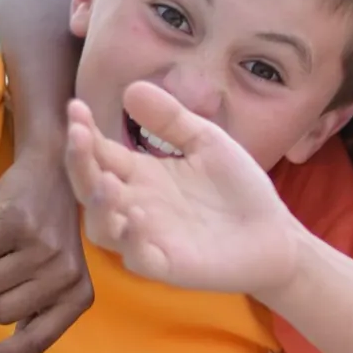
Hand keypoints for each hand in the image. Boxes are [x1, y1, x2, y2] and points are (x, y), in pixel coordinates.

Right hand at [0, 150, 94, 352]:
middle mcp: (68, 276)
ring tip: (10, 246)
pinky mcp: (22, 225)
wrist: (55, 174)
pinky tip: (3, 227)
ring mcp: (46, 250)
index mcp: (79, 297)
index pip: (37, 339)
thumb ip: (38, 322)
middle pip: (0, 313)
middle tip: (6, 268)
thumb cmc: (50, 234)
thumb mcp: (54, 280)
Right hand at [65, 84, 298, 298]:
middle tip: (77, 134)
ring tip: (107, 181)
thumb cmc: (237, 188)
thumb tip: (132, 88)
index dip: (84, 132)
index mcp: (140, 173)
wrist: (275, 233)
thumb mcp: (205, 142)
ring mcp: (146, 237)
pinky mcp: (165, 265)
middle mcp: (134, 204)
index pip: (99, 152)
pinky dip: (131, 239)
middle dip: (79, 161)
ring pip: (102, 226)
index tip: (77, 107)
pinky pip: (137, 256)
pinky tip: (138, 217)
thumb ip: (171, 119)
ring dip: (98, 204)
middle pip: (90, 186)